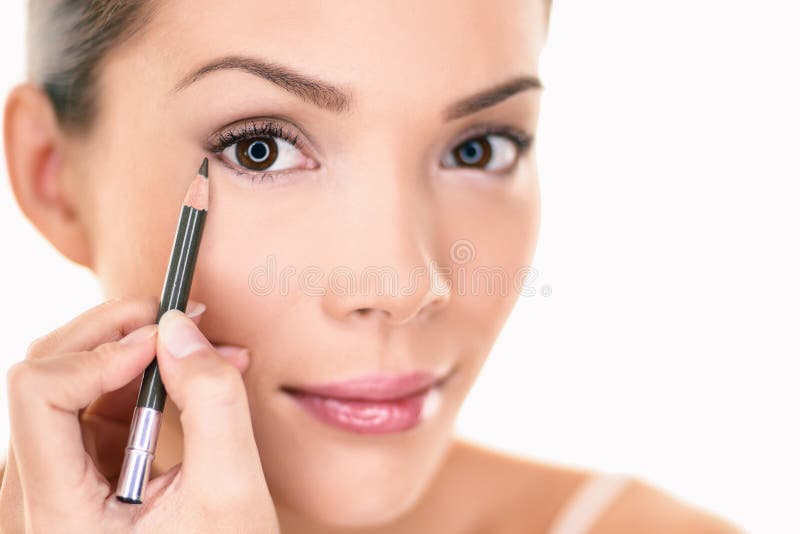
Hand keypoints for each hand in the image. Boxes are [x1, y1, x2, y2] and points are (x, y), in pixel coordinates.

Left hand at [0, 297, 277, 532]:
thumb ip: (212, 404)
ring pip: (65, 384)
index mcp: (56, 517)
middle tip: (181, 317)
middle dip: (117, 334)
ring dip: (130, 352)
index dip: (100, 352)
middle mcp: (32, 502)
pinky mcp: (73, 476)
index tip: (165, 340)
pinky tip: (183, 376)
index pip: (38, 395)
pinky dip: (136, 380)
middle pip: (45, 377)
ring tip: (197, 347)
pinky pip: (88, 407)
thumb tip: (178, 328)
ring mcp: (48, 487)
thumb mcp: (232, 492)